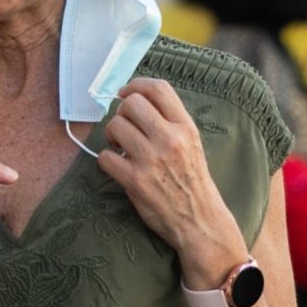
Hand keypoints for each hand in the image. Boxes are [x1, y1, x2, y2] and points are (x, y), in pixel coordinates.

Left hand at [97, 79, 242, 279]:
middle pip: (131, 104)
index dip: (135, 85)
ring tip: (121, 148)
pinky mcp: (135, 180)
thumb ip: (170, 122)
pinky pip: (105, 157)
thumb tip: (136, 103)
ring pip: (114, 126)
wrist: (200, 221)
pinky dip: (107, 161)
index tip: (126, 93)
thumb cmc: (194, 182)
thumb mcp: (192, 145)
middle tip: (125, 128)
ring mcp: (151, 159)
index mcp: (186, 128)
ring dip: (111, 136)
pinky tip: (118, 167)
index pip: (158, 89)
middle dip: (121, 113)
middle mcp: (170, 139)